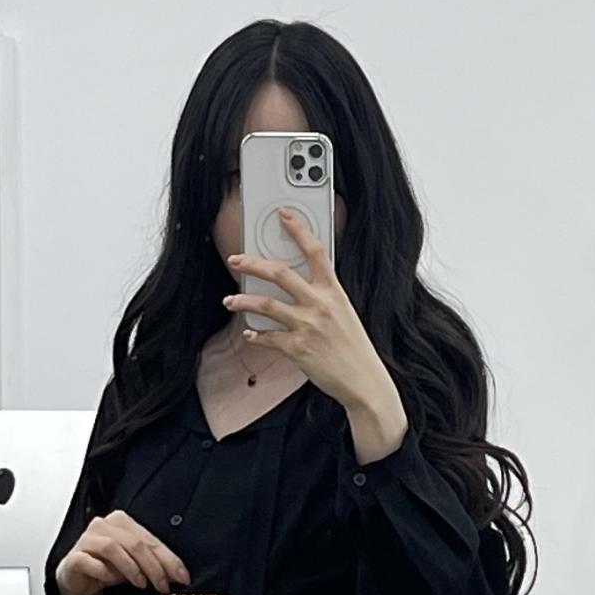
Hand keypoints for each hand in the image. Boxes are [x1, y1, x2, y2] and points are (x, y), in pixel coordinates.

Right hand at [55, 509, 189, 594]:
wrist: (78, 581)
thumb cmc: (107, 570)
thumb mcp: (136, 565)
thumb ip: (154, 564)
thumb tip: (180, 575)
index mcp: (121, 522)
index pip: (149, 539)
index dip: (169, 559)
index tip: (182, 577)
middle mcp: (102, 526)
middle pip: (134, 543)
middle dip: (154, 566)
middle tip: (163, 585)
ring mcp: (86, 540)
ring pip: (112, 547)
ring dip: (131, 567)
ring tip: (141, 583)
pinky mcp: (73, 557)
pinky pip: (89, 561)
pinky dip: (103, 571)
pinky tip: (111, 581)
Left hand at [224, 211, 408, 462]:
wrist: (364, 380)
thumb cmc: (354, 349)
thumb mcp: (345, 314)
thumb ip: (323, 298)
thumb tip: (298, 289)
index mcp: (333, 292)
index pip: (315, 251)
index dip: (298, 229)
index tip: (283, 214)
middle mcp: (319, 304)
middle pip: (280, 273)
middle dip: (252, 263)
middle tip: (236, 259)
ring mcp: (307, 326)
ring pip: (265, 305)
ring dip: (243, 301)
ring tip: (230, 301)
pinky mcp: (297, 349)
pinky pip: (268, 338)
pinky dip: (255, 336)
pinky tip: (250, 334)